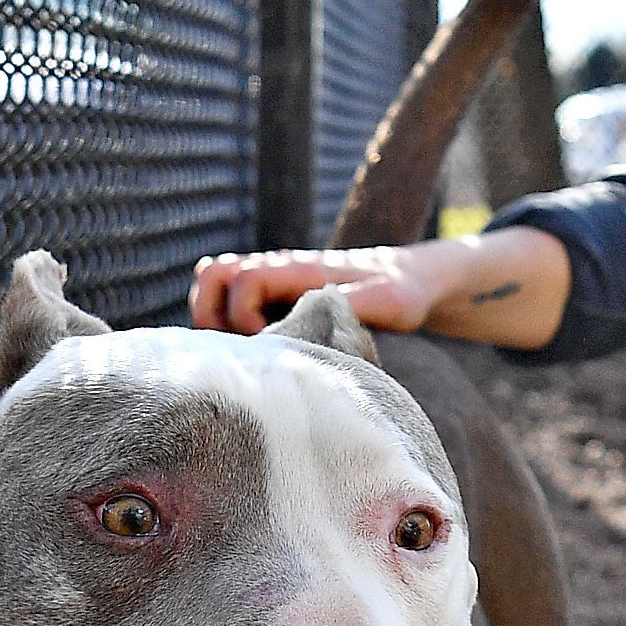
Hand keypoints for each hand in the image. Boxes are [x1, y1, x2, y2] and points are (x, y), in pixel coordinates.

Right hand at [188, 243, 455, 334]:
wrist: (413, 281)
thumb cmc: (403, 291)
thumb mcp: (389, 301)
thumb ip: (350, 306)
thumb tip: (307, 320)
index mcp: (297, 270)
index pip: (242, 279)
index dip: (244, 316)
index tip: (272, 345)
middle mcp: (276, 270)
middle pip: (211, 275)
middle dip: (211, 315)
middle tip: (243, 353)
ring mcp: (272, 283)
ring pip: (214, 287)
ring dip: (216, 321)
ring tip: (251, 355)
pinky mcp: (274, 299)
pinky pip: (230, 304)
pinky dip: (228, 328)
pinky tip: (262, 356)